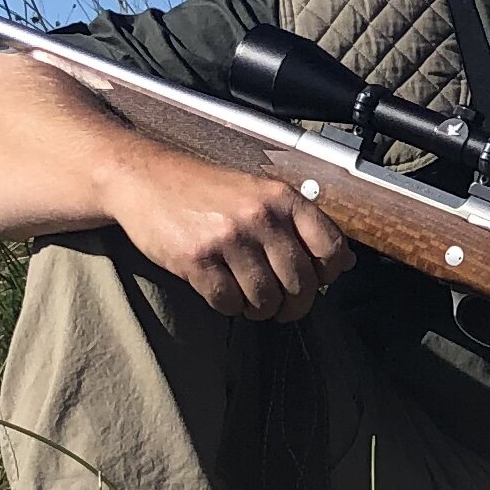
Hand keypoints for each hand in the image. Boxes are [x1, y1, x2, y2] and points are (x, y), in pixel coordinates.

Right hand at [112, 151, 354, 322]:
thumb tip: (344, 263)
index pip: (330, 248)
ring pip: (265, 300)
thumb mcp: (258, 193)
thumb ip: (300, 224)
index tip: (314, 282)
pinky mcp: (196, 260)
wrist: (144, 179)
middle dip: (294, 304)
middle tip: (281, 305)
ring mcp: (227, 238)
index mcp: (281, 198)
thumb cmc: (204, 190)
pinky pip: (228, 303)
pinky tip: (222, 290)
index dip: (327, 275)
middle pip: (300, 283)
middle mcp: (259, 216)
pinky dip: (229, 306)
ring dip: (260, 309)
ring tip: (249, 298)